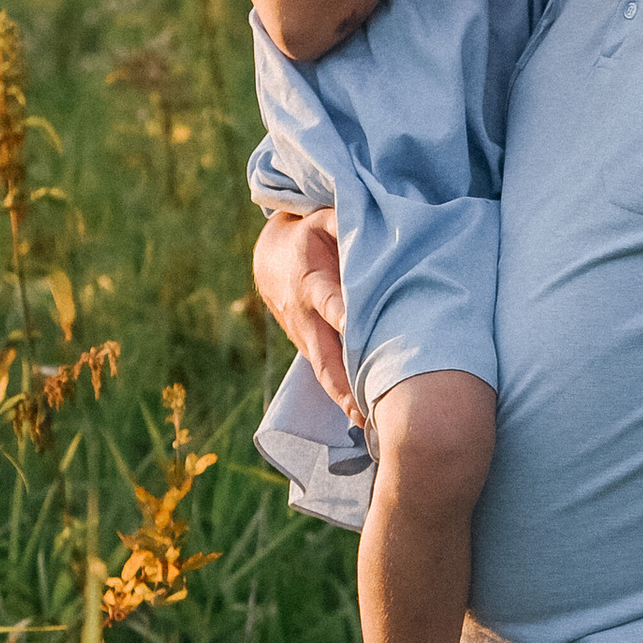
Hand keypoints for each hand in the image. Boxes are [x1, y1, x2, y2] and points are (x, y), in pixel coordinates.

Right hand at [253, 207, 351, 412]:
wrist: (271, 259)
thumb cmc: (310, 236)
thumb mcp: (323, 218)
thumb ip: (345, 218)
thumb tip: (371, 217)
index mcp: (311, 281)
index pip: (329, 300)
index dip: (341, 314)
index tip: (353, 329)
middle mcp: (306, 316)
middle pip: (324, 354)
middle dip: (343, 381)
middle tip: (363, 408)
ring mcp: (306, 336)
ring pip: (325, 372)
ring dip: (344, 397)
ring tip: (368, 425)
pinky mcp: (310, 348)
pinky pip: (327, 374)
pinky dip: (344, 395)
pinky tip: (367, 421)